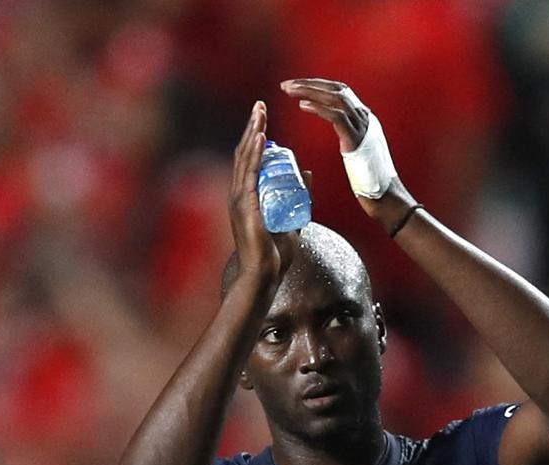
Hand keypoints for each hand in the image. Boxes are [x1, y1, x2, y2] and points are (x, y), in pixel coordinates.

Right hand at [227, 102, 298, 285]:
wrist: (265, 275)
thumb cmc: (276, 254)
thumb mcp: (293, 219)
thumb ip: (300, 198)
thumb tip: (309, 173)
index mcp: (247, 197)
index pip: (250, 160)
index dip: (256, 137)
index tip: (264, 117)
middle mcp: (239, 194)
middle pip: (244, 153)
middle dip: (253, 127)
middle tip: (261, 105)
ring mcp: (240, 200)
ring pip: (245, 158)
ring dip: (253, 133)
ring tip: (261, 112)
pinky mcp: (246, 206)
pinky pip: (250, 174)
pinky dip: (255, 154)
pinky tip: (262, 137)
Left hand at [280, 79, 417, 227]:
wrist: (386, 198)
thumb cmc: (370, 181)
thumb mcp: (359, 151)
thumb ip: (351, 137)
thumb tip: (340, 135)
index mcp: (366, 119)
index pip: (341, 92)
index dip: (318, 85)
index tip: (297, 86)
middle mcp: (366, 118)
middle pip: (337, 89)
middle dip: (310, 83)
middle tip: (286, 85)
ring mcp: (363, 128)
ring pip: (336, 98)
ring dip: (310, 91)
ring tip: (289, 90)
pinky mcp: (357, 141)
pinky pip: (336, 117)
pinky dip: (319, 109)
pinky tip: (302, 106)